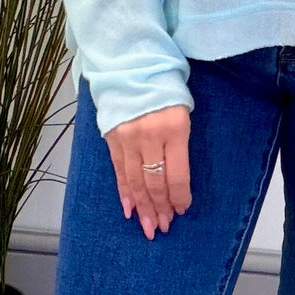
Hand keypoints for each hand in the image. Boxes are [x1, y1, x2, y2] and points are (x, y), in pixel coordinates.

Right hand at [103, 104, 191, 239]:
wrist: (133, 67)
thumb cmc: (166, 91)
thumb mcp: (182, 113)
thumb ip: (179, 145)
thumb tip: (175, 182)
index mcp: (174, 129)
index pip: (178, 174)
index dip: (179, 196)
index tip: (182, 211)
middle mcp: (150, 136)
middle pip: (155, 182)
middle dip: (160, 208)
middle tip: (163, 227)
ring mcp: (128, 138)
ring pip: (136, 181)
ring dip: (142, 207)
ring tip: (148, 227)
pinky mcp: (112, 138)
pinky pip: (119, 171)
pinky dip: (124, 192)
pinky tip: (130, 209)